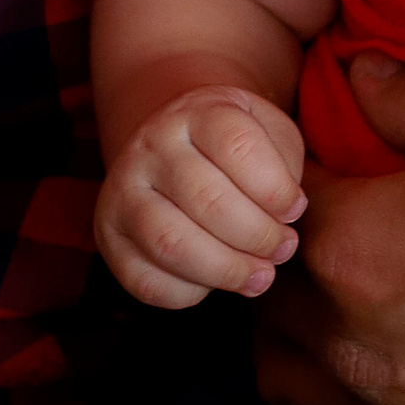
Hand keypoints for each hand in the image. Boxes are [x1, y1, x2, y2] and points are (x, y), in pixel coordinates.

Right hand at [94, 87, 305, 309]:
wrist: (174, 145)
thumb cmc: (235, 147)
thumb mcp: (269, 133)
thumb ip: (284, 168)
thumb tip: (283, 220)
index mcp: (197, 112)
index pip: (237, 146)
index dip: (275, 189)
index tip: (295, 209)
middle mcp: (150, 146)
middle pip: (208, 200)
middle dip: (258, 236)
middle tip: (283, 249)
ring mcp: (122, 190)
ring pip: (171, 244)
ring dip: (227, 270)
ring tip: (260, 276)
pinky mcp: (108, 235)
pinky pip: (146, 281)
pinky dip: (189, 292)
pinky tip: (215, 282)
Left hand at [255, 59, 404, 404]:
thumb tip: (356, 78)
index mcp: (362, 243)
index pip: (284, 199)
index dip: (312, 175)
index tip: (352, 168)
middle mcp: (351, 343)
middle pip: (273, 292)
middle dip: (301, 255)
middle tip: (357, 233)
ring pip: (277, 380)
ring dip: (295, 337)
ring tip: (348, 308)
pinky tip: (344, 396)